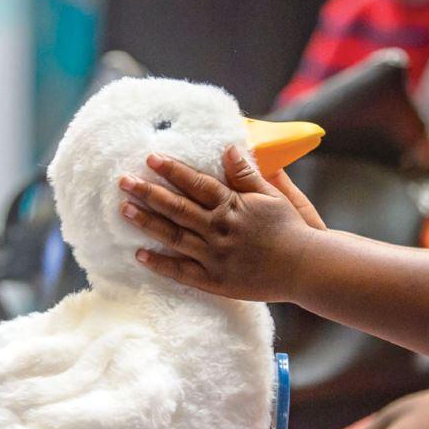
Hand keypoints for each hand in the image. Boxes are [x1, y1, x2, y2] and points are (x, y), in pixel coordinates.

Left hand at [118, 146, 322, 300]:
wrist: (306, 268)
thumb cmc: (291, 230)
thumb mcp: (272, 196)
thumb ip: (247, 174)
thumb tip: (229, 147)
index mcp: (232, 206)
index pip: (195, 183)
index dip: (172, 170)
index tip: (150, 158)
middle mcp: (219, 229)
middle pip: (176, 208)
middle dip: (147, 193)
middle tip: (123, 181)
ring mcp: (215, 256)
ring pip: (173, 236)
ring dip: (147, 223)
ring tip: (124, 210)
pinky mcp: (215, 281)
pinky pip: (181, 272)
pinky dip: (160, 263)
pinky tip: (139, 254)